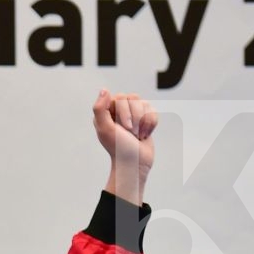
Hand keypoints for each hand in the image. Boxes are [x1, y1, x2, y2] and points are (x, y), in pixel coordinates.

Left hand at [93, 89, 156, 204]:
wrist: (135, 163)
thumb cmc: (118, 148)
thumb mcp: (105, 129)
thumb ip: (100, 109)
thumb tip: (104, 89)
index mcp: (106, 113)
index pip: (120, 97)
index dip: (124, 111)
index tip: (123, 127)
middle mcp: (118, 112)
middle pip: (133, 98)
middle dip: (135, 117)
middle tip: (130, 133)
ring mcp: (132, 115)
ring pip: (144, 103)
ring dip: (143, 121)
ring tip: (137, 135)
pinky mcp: (145, 120)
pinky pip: (153, 112)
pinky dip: (151, 125)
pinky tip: (144, 136)